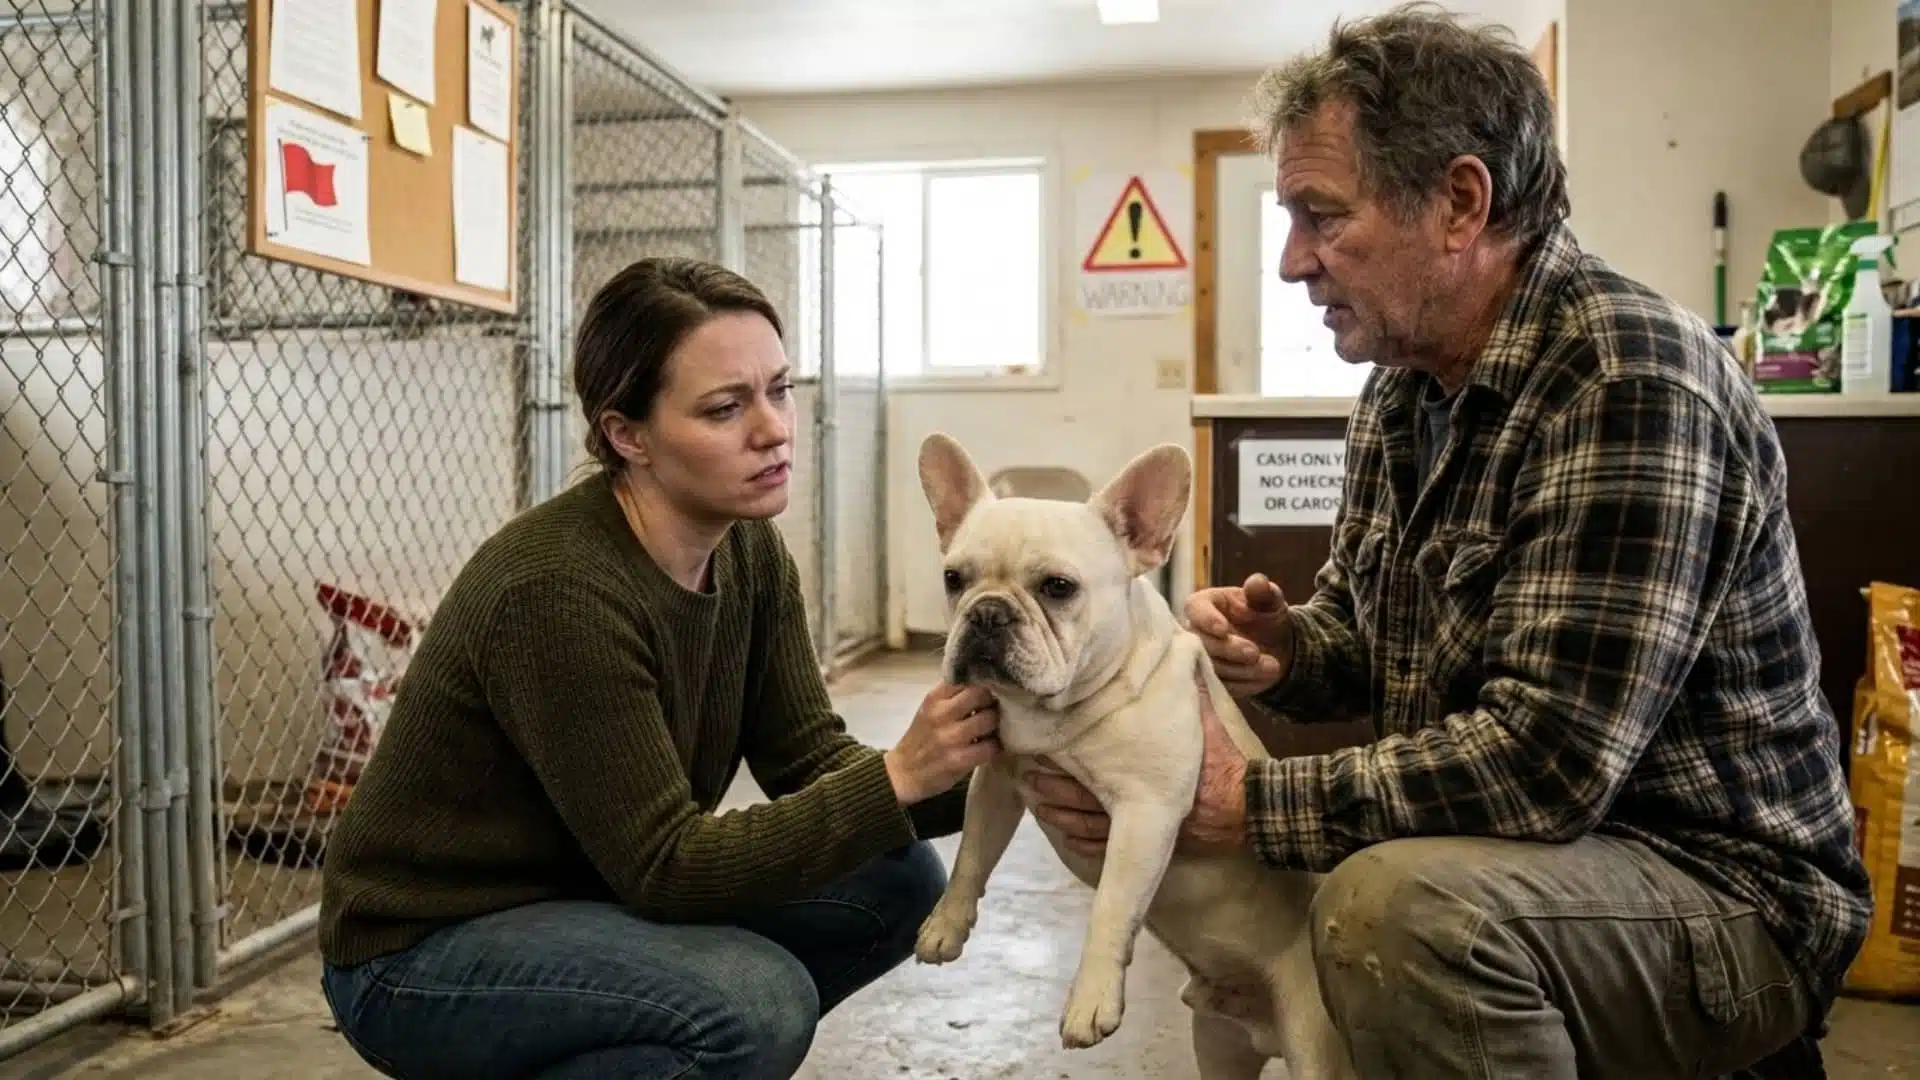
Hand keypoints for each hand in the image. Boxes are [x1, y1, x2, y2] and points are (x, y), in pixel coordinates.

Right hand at [885, 683, 999, 804]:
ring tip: (990, 730)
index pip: (967, 677)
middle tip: (992, 711)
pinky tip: (987, 747)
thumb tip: (987, 683)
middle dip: (992, 702)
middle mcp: (941, 713)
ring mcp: (949, 737)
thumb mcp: (930, 708)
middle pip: (981, 694)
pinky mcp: (958, 760)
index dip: (982, 683)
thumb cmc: (923, 737)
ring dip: (995, 725)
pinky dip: (994, 747)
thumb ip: (953, 694)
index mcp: (934, 697)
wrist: (904, 772)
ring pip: (989, 719)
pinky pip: (990, 747)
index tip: (988, 690)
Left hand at [1023, 670, 1249, 857]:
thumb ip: (1188, 688)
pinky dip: (1085, 841)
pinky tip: (1066, 835)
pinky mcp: (1150, 838)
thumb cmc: (1223, 761)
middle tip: (1027, 777)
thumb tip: (1181, 648)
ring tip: (1038, 806)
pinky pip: (1108, 845)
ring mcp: (1141, 820)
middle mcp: (1136, 795)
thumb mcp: (1205, 720)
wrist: (1249, 805)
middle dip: (1054, 788)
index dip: (1063, 760)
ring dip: (1062, 815)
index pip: (1092, 763)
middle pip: (1083, 795)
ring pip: (1090, 823)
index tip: (1038, 751)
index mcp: (1142, 764)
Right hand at [1185, 573, 1293, 697]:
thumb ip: (1263, 591)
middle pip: (1202, 643)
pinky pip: (1222, 687)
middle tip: (1254, 652)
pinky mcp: (1211, 681)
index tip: (1224, 629)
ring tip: (1272, 667)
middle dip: (1229, 650)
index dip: (1207, 620)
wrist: (1275, 645)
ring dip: (1242, 670)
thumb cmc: (1265, 615)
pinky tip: (1266, 678)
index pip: (1195, 609)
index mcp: (1205, 604)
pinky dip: (1246, 684)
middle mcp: (1195, 632)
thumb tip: (1256, 583)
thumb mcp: (1270, 600)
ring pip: (1213, 668)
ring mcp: (1201, 658)